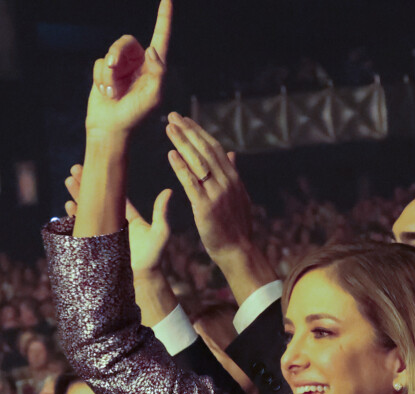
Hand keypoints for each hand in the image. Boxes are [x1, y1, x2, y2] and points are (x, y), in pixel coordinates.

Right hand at [65, 164, 171, 273]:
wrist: (141, 279)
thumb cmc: (153, 256)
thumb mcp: (160, 232)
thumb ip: (162, 213)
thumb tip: (168, 191)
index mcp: (128, 217)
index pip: (114, 195)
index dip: (105, 182)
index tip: (96, 168)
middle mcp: (115, 222)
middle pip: (97, 199)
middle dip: (86, 185)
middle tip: (75, 169)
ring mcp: (104, 232)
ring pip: (88, 210)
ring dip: (77, 196)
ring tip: (69, 182)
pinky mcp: (95, 244)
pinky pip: (82, 227)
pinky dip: (74, 216)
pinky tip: (69, 206)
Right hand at [85, 0, 172, 135]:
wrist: (112, 126)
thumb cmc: (136, 114)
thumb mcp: (154, 96)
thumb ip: (158, 72)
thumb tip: (151, 49)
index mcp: (154, 66)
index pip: (161, 37)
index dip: (164, 17)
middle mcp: (138, 62)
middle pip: (126, 41)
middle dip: (117, 53)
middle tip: (113, 68)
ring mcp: (121, 66)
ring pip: (111, 52)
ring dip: (109, 73)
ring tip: (112, 91)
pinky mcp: (105, 70)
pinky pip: (99, 63)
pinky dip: (101, 78)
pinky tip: (106, 93)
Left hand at [165, 112, 252, 261]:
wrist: (238, 250)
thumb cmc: (236, 226)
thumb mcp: (239, 197)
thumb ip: (234, 174)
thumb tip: (233, 153)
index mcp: (234, 179)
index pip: (215, 149)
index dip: (200, 133)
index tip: (186, 120)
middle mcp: (227, 182)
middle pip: (206, 151)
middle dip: (189, 131)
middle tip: (173, 116)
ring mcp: (218, 194)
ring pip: (198, 162)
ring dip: (183, 143)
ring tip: (169, 128)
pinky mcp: (206, 207)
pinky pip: (192, 183)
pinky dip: (181, 167)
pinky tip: (171, 154)